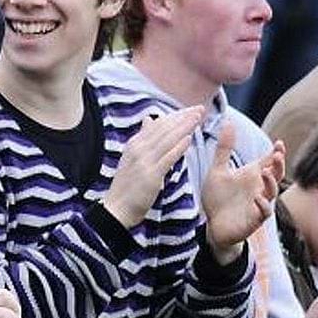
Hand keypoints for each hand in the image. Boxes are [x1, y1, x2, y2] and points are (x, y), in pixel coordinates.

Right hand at [102, 106, 202, 229]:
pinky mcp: (151, 175)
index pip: (158, 125)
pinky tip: (189, 139)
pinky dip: (178, 147)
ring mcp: (144, 162)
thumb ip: (143, 139)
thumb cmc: (127, 185)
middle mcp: (138, 149)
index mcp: (134, 144)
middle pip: (164, 129)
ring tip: (198, 118)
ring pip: (167, 140)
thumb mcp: (132, 157)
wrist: (117, 207)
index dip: (176, 116)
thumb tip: (148, 119)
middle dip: (183, 118)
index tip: (191, 110)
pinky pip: (167, 158)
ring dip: (184, 127)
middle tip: (200, 109)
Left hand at [201, 124, 284, 261]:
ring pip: (272, 193)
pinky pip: (264, 212)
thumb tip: (228, 123)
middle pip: (276, 175)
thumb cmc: (218, 198)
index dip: (277, 152)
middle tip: (276, 155)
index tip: (278, 143)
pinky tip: (257, 198)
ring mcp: (259, 204)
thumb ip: (224, 149)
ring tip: (264, 172)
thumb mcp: (218, 171)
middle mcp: (259, 189)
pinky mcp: (254, 219)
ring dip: (271, 182)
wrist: (212, 225)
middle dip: (278, 165)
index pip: (269, 162)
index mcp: (253, 176)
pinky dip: (262, 205)